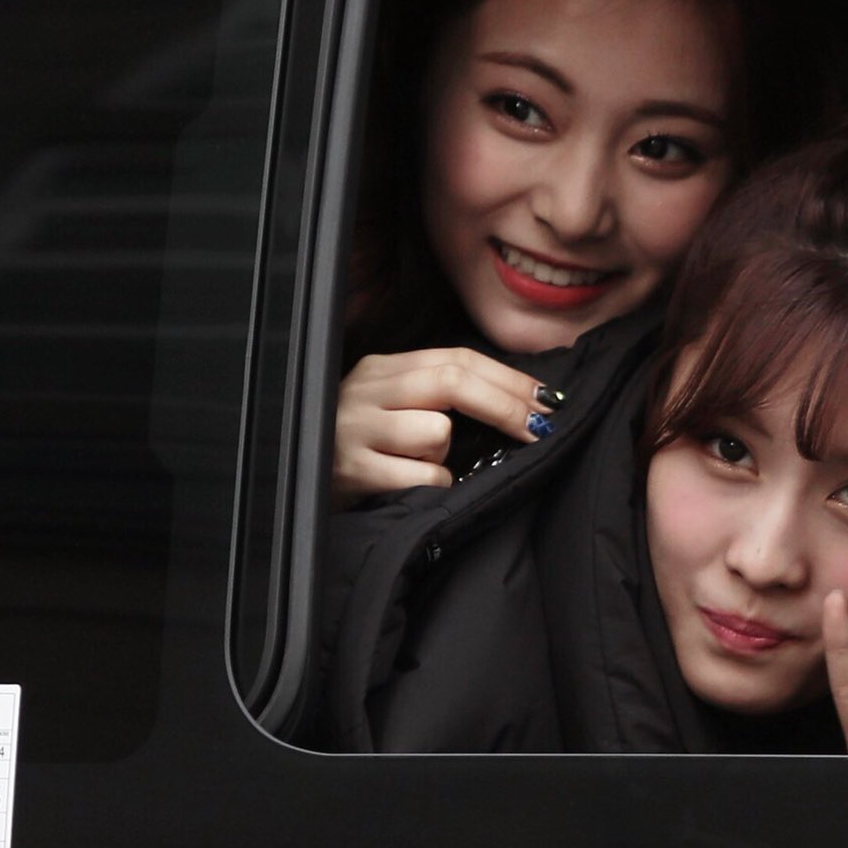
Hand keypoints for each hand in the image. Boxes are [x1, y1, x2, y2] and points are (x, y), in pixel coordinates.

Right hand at [332, 347, 558, 503]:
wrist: (299, 487)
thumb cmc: (362, 449)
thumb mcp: (392, 408)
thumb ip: (437, 396)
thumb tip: (518, 403)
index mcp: (382, 369)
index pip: (457, 359)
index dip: (509, 380)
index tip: (548, 401)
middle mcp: (367, 390)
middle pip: (453, 381)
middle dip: (507, 405)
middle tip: (541, 428)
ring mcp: (356, 428)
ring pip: (438, 432)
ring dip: (446, 456)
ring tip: (417, 465)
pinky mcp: (353, 470)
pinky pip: (423, 476)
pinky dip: (431, 486)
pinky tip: (408, 487)